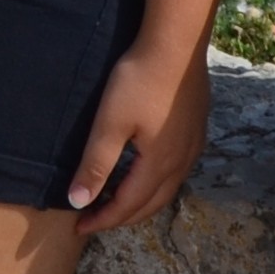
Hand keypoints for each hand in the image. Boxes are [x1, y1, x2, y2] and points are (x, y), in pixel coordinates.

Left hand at [66, 39, 212, 230]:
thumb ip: (96, 164)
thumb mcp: (110, 123)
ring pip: (167, 189)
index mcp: (158, 165)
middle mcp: (181, 163)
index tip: (79, 227)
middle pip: (151, 204)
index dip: (103, 219)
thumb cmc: (139, 81)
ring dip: (141, 202)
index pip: (127, 206)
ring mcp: (193, 147)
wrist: (176, 45)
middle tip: (96, 221)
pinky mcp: (196, 130)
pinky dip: (156, 184)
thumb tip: (78, 202)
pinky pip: (176, 171)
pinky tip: (146, 173)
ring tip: (117, 203)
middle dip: (122, 217)